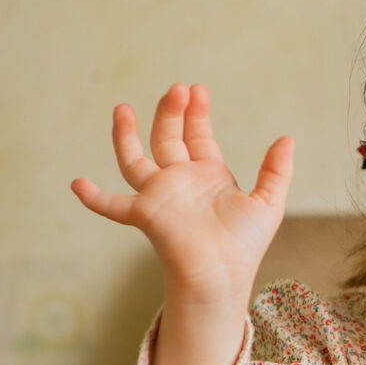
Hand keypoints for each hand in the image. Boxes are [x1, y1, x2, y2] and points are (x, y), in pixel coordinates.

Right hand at [71, 84, 294, 302]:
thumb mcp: (268, 202)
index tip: (197, 89)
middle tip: (178, 88)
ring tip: (123, 108)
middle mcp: (181, 181)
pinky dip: (94, 198)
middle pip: (168, 138)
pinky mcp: (146, 214)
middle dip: (172, 112)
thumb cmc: (245, 245)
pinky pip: (113, 206)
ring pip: (135, 159)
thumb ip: (277, 171)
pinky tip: (77, 184)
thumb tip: (288, 138)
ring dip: (127, 135)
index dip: (196, 113)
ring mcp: (160, 196)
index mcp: (209, 175)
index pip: (197, 136)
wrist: (225, 276)